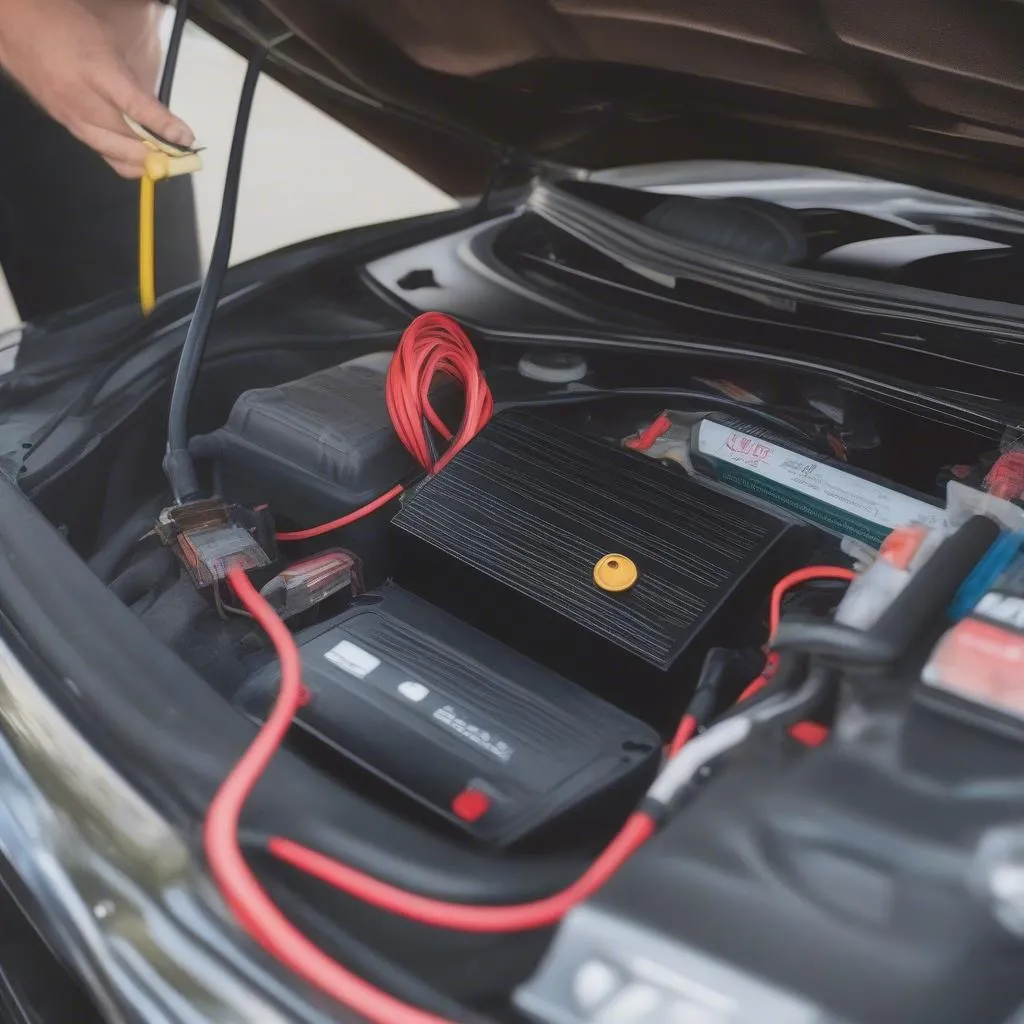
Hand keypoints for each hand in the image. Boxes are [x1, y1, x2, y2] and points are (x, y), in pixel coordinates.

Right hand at [0, 0, 193, 176]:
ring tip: (164, 161)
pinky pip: (99, 150)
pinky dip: (122, 157)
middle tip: (181, 157)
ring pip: (113, 154)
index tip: (186, 139)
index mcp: (96, 70)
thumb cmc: (65, 24)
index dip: (163, 127)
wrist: (13, 23)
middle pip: (127, 141)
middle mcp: (82, 100)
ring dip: (141, 162)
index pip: (136, 108)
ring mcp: (70, 116)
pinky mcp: (64, 125)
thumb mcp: (106, 44)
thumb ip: (132, 80)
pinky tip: (138, 155)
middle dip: (158, 154)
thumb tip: (158, 113)